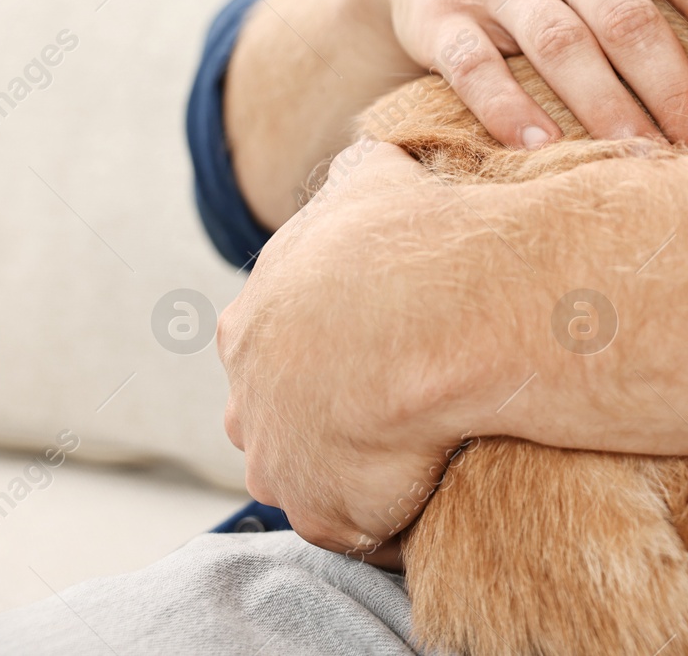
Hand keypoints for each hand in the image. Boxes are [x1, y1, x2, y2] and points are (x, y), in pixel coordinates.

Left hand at [219, 141, 469, 566]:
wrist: (426, 314)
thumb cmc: (406, 242)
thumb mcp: (370, 177)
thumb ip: (355, 175)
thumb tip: (367, 159)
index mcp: (251, 321)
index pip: (274, 346)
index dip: (324, 347)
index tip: (373, 344)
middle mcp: (248, 398)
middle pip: (279, 418)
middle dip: (324, 415)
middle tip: (394, 401)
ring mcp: (281, 462)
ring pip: (313, 475)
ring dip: (357, 468)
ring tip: (422, 449)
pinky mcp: (326, 512)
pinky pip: (363, 528)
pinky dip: (396, 515)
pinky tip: (440, 486)